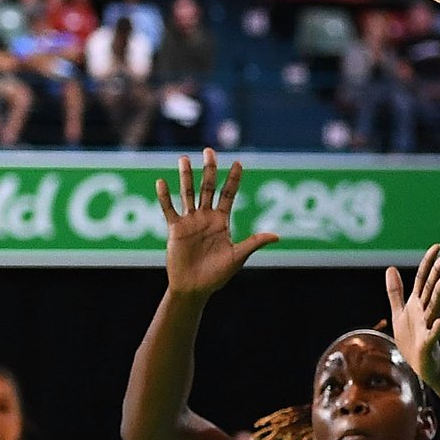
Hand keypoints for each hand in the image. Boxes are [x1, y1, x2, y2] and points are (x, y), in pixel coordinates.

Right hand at [154, 148, 279, 295]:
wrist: (195, 288)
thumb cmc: (217, 275)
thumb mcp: (237, 257)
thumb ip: (253, 242)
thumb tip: (277, 235)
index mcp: (222, 222)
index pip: (229, 195)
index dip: (233, 179)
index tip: (238, 163)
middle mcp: (206, 217)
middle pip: (208, 188)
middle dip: (209, 170)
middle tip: (209, 151)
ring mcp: (190, 222)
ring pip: (188, 194)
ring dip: (186, 177)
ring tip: (184, 158)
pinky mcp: (175, 230)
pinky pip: (169, 210)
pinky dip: (165, 197)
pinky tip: (162, 182)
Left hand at [386, 243, 439, 383]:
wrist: (420, 366)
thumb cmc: (412, 339)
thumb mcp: (400, 313)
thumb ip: (396, 292)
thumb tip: (391, 268)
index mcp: (417, 304)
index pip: (423, 279)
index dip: (429, 262)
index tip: (438, 246)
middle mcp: (424, 312)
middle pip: (431, 289)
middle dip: (438, 272)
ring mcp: (427, 327)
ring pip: (434, 307)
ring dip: (439, 293)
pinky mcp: (428, 344)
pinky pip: (432, 335)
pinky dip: (436, 329)